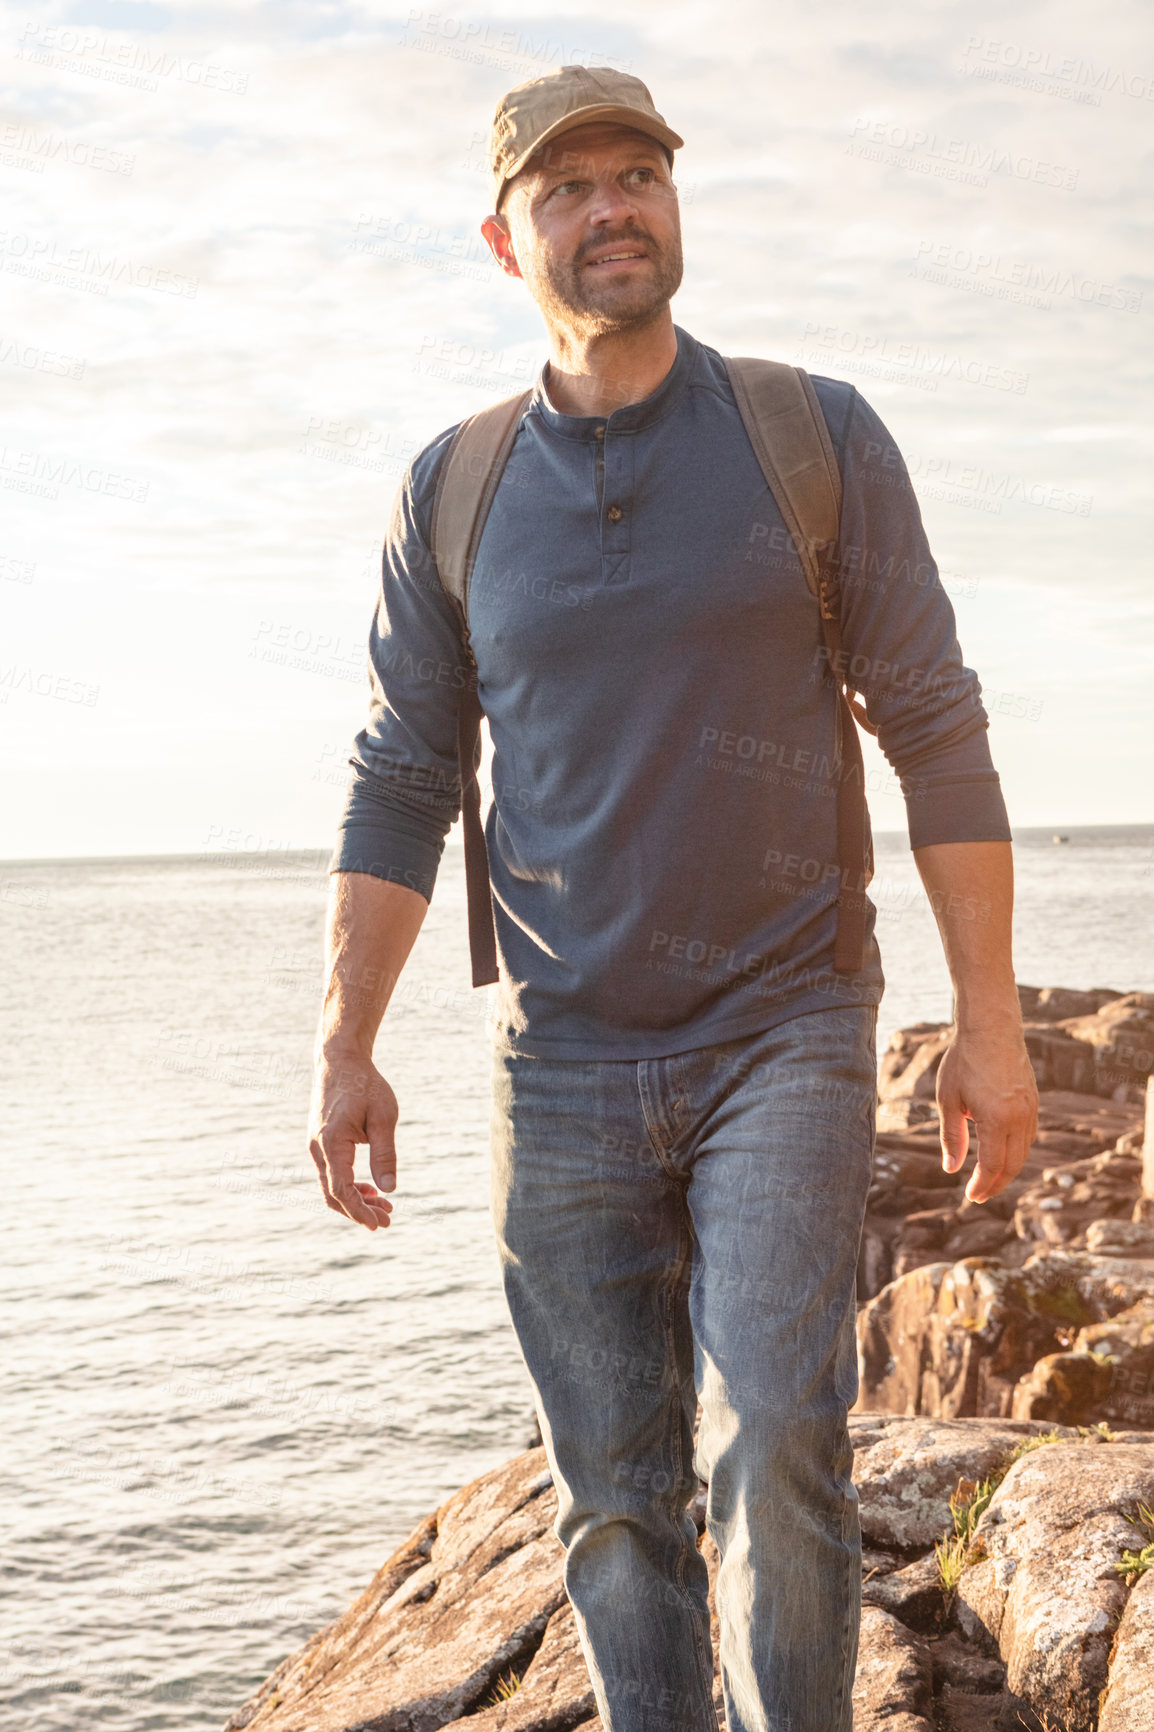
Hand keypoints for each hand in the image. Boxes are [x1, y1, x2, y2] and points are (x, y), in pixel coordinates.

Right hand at [308, 1046, 397, 1230]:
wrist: (340, 1060)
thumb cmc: (365, 1085)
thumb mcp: (383, 1118)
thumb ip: (385, 1155)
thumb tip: (389, 1190)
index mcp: (331, 1143)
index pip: (341, 1191)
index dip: (358, 1211)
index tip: (379, 1224)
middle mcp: (317, 1149)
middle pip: (332, 1195)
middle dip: (358, 1212)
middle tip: (387, 1220)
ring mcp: (316, 1146)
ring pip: (330, 1186)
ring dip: (354, 1200)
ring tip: (383, 1206)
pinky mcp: (320, 1142)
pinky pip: (330, 1173)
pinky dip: (348, 1186)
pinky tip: (369, 1189)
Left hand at [936, 1027, 1038, 1203]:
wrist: (991, 1028)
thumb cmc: (964, 1061)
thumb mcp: (949, 1100)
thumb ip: (952, 1137)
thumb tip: (951, 1169)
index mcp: (997, 1120)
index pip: (992, 1166)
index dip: (981, 1186)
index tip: (970, 1197)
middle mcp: (1020, 1118)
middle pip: (1013, 1165)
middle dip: (996, 1184)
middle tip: (979, 1195)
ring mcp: (1031, 1110)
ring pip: (1024, 1152)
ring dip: (1007, 1170)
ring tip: (988, 1178)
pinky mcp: (1034, 1102)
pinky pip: (1028, 1136)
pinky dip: (1016, 1151)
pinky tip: (1000, 1153)